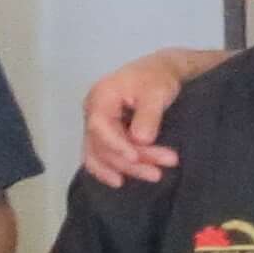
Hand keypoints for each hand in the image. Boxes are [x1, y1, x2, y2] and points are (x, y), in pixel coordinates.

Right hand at [81, 50, 193, 187]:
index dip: (116, 145)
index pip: (100, 126)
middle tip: (159, 171)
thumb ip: (148, 115)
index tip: (136, 158)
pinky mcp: (104, 133)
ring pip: (100, 153)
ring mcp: (96, 124)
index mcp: (101, 96)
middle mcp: (92, 111)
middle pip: (102, 143)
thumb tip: (141, 140)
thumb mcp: (157, 92)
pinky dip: (108, 168)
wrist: (160, 71)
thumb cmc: (157, 78)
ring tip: (153, 176)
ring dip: (125, 168)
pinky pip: (99, 154)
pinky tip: (120, 181)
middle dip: (131, 161)